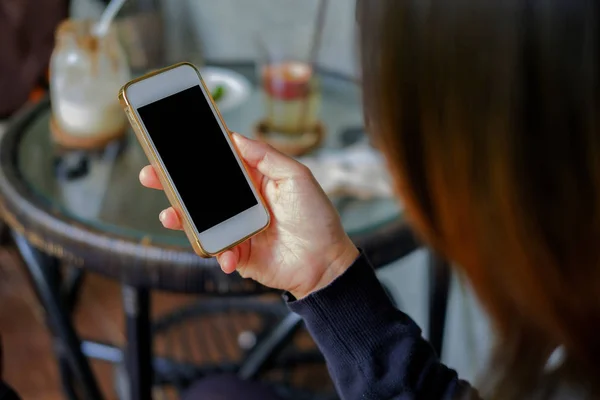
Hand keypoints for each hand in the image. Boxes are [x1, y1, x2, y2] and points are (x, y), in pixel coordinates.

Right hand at [139, 133, 358, 298]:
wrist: (325, 263)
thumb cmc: (316, 217)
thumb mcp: (296, 177)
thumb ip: (266, 156)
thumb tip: (236, 137)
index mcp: (254, 180)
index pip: (218, 164)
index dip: (196, 156)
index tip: (171, 145)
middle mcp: (241, 202)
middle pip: (200, 191)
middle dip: (173, 183)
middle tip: (150, 175)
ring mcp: (236, 228)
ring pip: (200, 220)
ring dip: (181, 218)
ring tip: (169, 215)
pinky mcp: (237, 253)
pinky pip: (216, 250)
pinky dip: (218, 253)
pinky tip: (227, 255)